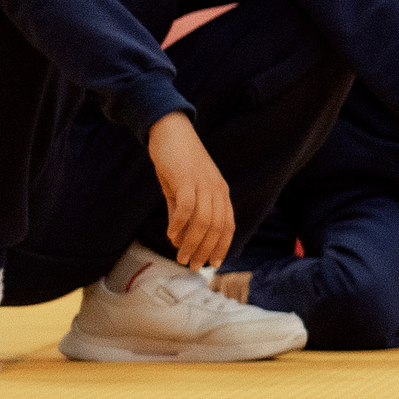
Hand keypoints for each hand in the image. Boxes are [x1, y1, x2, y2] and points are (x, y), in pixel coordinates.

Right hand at [146, 111, 235, 269]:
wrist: (171, 132)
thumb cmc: (177, 163)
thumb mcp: (182, 191)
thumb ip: (181, 214)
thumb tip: (178, 240)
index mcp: (220, 193)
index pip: (228, 225)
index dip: (221, 246)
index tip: (213, 264)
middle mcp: (216, 189)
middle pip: (216, 227)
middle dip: (206, 250)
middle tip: (192, 266)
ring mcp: (203, 183)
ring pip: (203, 221)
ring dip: (192, 243)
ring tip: (181, 257)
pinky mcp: (186, 178)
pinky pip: (187, 206)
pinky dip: (180, 224)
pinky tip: (171, 235)